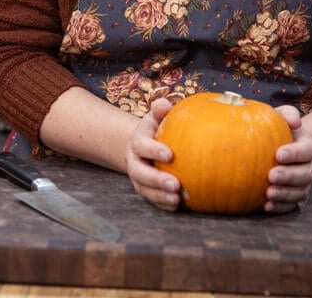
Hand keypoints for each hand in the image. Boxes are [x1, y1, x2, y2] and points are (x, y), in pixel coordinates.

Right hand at [125, 97, 180, 211]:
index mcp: (137, 141)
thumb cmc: (158, 127)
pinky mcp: (145, 189)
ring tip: (176, 199)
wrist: (146, 145)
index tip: (170, 155)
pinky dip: (162, 204)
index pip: (141, 145)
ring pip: (143, 189)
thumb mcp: (157, 116)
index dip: (153, 150)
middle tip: (175, 184)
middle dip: (156, 180)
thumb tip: (164, 106)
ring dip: (159, 196)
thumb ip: (160, 109)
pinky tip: (176, 205)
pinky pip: (151, 199)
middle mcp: (134, 160)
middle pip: (139, 172)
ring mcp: (138, 177)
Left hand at [265, 104, 311, 212]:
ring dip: (285, 194)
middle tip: (271, 175)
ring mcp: (304, 183)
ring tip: (268, 193)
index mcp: (308, 147)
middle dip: (289, 176)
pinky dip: (280, 207)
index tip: (278, 154)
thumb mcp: (284, 117)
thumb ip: (288, 115)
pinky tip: (266, 206)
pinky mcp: (295, 196)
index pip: (306, 151)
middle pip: (305, 174)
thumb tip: (294, 122)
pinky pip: (291, 205)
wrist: (285, 146)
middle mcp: (309, 167)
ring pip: (300, 192)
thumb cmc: (281, 128)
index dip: (294, 154)